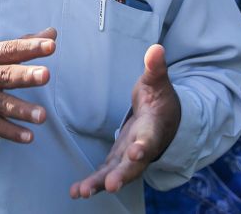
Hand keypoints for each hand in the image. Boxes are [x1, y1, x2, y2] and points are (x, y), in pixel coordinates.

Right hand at [0, 27, 55, 142]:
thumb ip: (22, 44)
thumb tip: (52, 33)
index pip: (10, 49)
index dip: (30, 47)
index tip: (51, 46)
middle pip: (5, 75)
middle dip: (25, 75)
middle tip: (45, 75)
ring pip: (0, 104)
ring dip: (21, 110)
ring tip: (42, 116)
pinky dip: (11, 132)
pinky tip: (29, 137)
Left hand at [70, 44, 180, 198]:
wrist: (164, 120)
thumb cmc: (160, 99)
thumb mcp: (158, 82)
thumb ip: (156, 68)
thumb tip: (156, 48)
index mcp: (153, 128)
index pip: (150, 138)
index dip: (144, 146)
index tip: (136, 152)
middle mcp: (142, 148)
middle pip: (133, 164)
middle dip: (122, 175)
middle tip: (110, 185)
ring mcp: (129, 157)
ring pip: (116, 173)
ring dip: (100, 184)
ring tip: (82, 192)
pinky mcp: (117, 160)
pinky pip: (104, 174)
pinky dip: (92, 184)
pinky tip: (76, 192)